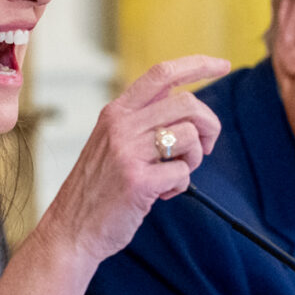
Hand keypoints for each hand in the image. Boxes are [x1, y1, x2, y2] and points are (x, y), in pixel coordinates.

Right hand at [37, 55, 229, 266]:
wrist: (70, 230)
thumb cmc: (97, 190)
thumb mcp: (110, 142)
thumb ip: (141, 121)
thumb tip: (186, 105)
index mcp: (116, 112)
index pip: (162, 73)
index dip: (198, 64)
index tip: (223, 65)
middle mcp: (121, 125)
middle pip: (187, 103)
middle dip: (209, 125)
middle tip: (205, 147)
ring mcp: (128, 152)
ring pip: (189, 136)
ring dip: (194, 158)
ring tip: (174, 174)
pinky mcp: (138, 181)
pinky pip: (183, 171)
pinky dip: (181, 184)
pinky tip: (163, 193)